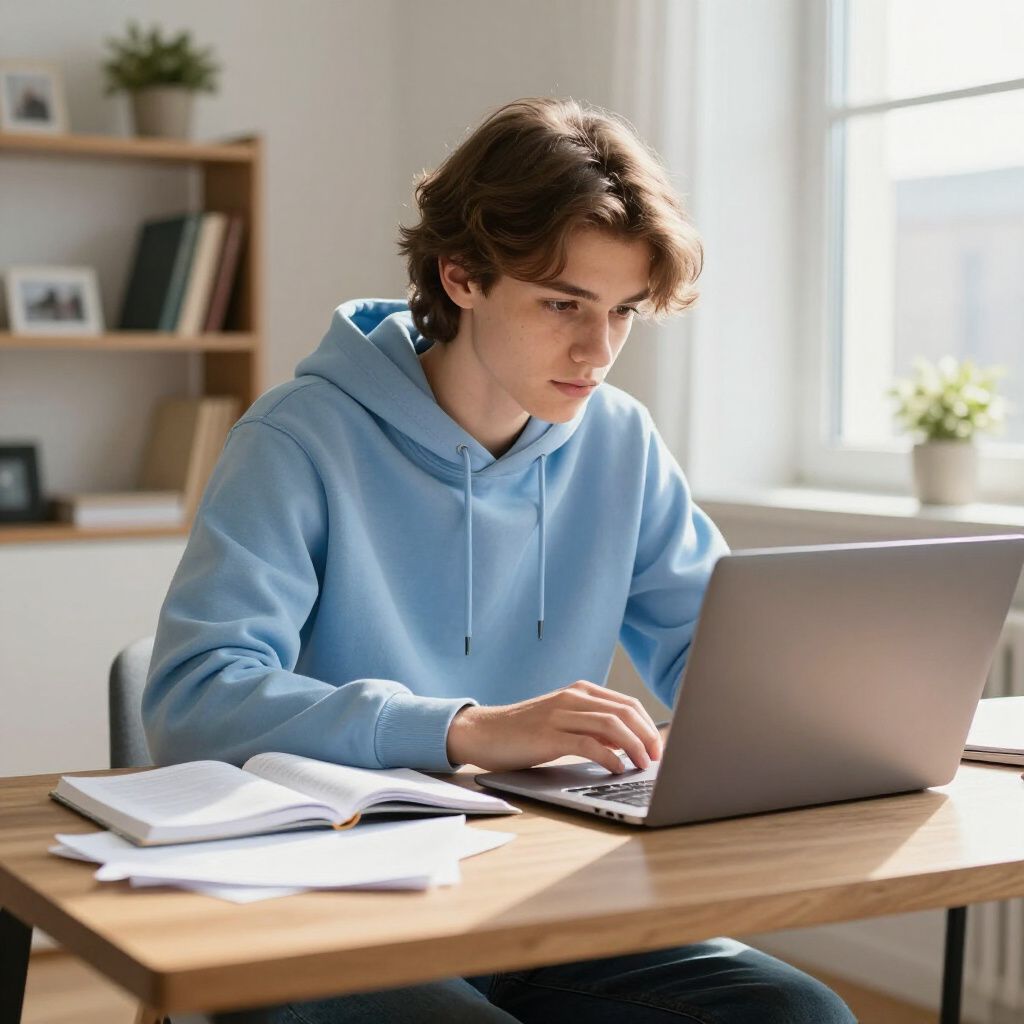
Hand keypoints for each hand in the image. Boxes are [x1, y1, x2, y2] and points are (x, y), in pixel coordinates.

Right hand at [446, 680, 663, 773]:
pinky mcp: (549, 735)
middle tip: (659, 759)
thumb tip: (627, 743)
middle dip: (648, 737)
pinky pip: (589, 744)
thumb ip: (593, 728)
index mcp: (579, 691)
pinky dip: (609, 757)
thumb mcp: (563, 723)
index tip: (660, 748)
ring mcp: (561, 714)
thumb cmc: (524, 732)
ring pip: (612, 725)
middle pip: (625, 712)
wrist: (483, 732)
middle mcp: (573, 697)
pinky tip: (616, 769)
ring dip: (635, 747)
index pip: (628, 704)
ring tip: (643, 766)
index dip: (649, 726)